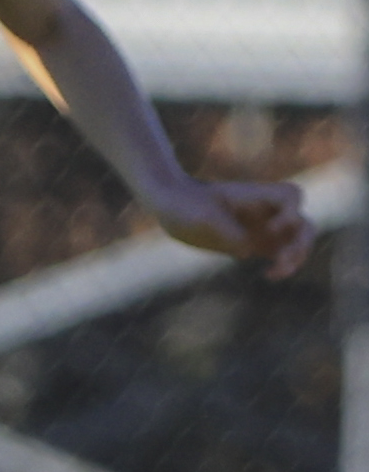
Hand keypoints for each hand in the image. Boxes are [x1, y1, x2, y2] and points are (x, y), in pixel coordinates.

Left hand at [151, 174, 315, 278]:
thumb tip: (247, 252)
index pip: (292, 196)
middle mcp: (264, 211)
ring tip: (274, 273)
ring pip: (297, 242)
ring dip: (295, 258)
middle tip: (281, 260)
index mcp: (254, 196)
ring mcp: (261, 227)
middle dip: (300, 243)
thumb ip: (227, 232)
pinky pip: (281, 255)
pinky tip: (269, 275)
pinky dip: (282, 266)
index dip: (291, 213)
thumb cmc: (182, 203)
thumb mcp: (200, 217)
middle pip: (303, 224)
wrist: (168, 205)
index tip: (268, 229)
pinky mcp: (253, 244)